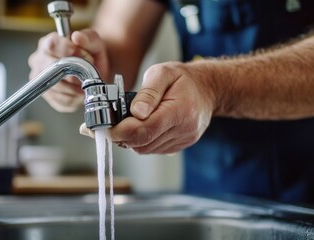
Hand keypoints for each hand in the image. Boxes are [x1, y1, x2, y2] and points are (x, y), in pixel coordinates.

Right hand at [28, 30, 109, 111]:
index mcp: (47, 43)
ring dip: (76, 87)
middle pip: (51, 69)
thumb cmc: (91, 54)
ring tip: (85, 81)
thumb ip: (88, 38)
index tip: (83, 55)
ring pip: (57, 87)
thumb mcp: (94, 42)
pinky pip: (62, 100)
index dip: (68, 51)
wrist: (95, 70)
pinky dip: (76, 98)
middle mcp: (39, 61)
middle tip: (87, 71)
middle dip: (73, 72)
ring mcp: (41, 80)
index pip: (51, 45)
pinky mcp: (49, 97)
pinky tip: (80, 90)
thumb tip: (77, 37)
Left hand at [81, 61, 215, 153]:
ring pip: (146, 150)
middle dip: (122, 136)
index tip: (105, 128)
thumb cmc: (183, 79)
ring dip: (131, 140)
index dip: (121, 131)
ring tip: (124, 124)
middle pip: (143, 144)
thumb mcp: (163, 73)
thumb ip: (148, 92)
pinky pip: (153, 149)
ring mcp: (183, 140)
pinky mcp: (179, 146)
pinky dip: (142, 141)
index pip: (145, 130)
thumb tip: (135, 112)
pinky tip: (139, 127)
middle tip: (108, 126)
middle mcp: (184, 130)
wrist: (208, 89)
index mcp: (180, 111)